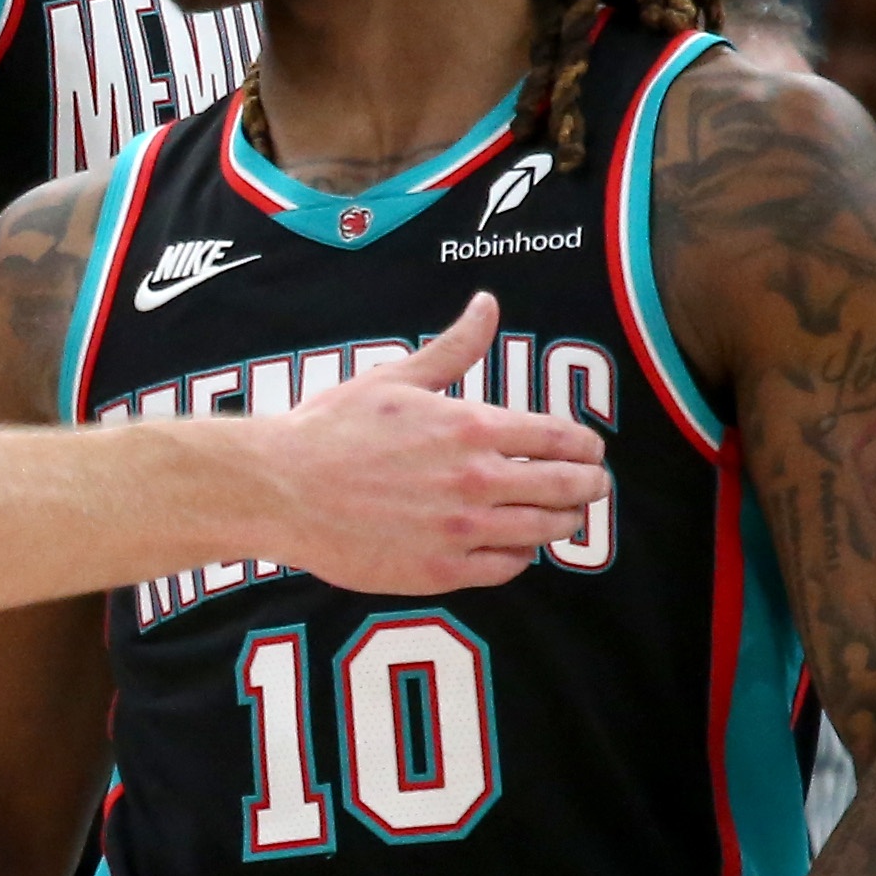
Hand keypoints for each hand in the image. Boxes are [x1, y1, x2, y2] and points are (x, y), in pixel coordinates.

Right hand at [258, 297, 614, 595]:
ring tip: (564, 518)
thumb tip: (487, 304)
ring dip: (564, 523)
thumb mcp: (396, 377)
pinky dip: (520, 556)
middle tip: (593, 487)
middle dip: (590, 486)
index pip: (562, 438)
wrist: (282, 488)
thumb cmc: (332, 429)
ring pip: (544, 532)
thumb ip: (454, 348)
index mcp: (472, 427)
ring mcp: (461, 529)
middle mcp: (476, 480)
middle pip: (567, 487)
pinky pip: (506, 568)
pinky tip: (514, 546)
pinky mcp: (440, 570)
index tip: (591, 450)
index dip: (588, 446)